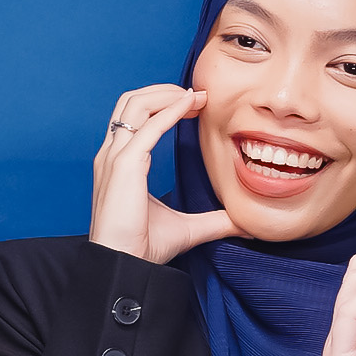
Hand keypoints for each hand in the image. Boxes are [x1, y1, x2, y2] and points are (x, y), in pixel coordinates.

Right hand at [85, 85, 238, 265]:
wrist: (125, 265)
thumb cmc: (144, 247)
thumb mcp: (187, 228)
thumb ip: (214, 221)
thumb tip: (244, 223)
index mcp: (119, 163)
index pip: (135, 117)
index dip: (163, 103)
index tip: (194, 104)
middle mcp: (112, 154)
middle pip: (131, 101)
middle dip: (164, 90)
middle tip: (198, 95)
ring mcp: (115, 157)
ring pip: (135, 104)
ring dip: (167, 93)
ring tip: (195, 96)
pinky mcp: (124, 165)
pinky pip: (149, 127)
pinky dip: (171, 110)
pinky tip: (191, 104)